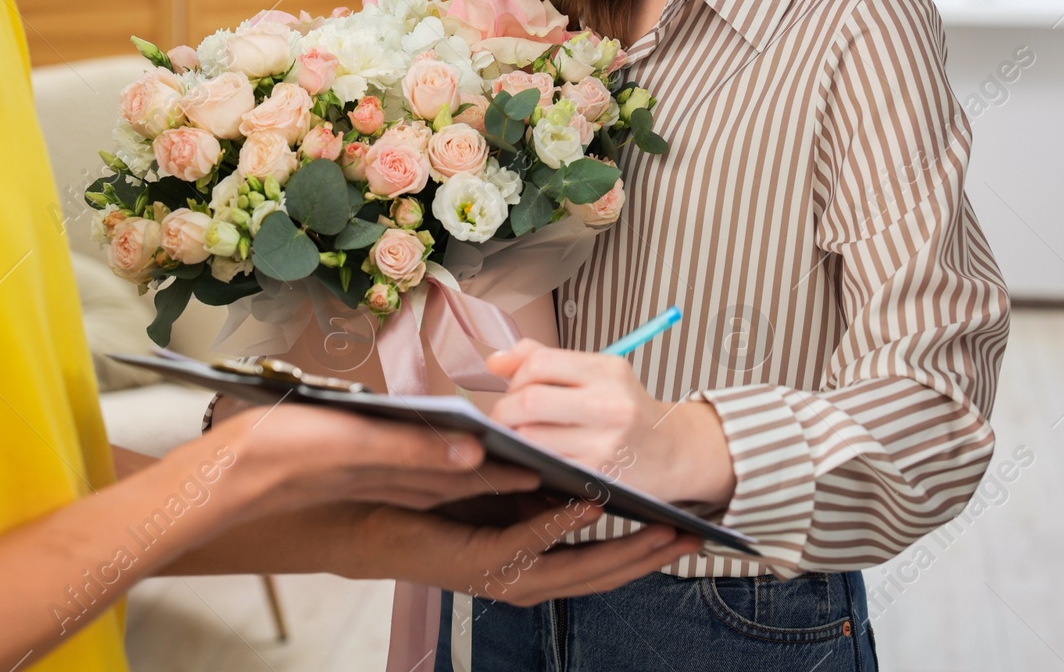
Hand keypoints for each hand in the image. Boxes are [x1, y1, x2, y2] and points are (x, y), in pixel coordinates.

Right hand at [204, 403, 539, 525]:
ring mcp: (375, 480)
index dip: (520, 473)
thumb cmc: (278, 454)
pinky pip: (417, 475)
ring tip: (529, 465)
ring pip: (446, 479)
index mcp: (399, 474)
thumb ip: (412, 447)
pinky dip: (448, 465)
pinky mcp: (356, 472)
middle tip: (564, 479)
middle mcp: (394, 483)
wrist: (219, 478)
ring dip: (486, 473)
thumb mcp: (350, 441)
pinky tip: (459, 454)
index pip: (476, 473)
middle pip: (468, 482)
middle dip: (514, 483)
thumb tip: (474, 449)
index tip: (563, 469)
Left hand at [362, 501, 704, 605]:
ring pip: (573, 567)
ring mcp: (503, 577)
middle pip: (602, 575)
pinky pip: (527, 542)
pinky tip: (590, 506)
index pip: (603, 567)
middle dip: (649, 556)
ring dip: (619, 549)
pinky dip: (560, 525)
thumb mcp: (506, 501)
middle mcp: (526, 583)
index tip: (686, 534)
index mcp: (535, 570)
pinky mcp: (478, 559)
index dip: (646, 553)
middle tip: (692, 537)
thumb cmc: (437, 508)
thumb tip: (589, 481)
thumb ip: (544, 499)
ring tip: (659, 528)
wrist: (371, 523)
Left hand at [487, 340, 736, 505]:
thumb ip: (545, 361)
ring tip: (520, 437)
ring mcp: (605, 444)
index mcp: (609, 370)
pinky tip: (537, 458)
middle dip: (503, 411)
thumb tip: (494, 360)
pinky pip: (545, 466)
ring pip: (531, 437)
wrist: (674, 452)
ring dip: (514, 438)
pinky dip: (531, 461)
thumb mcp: (598, 374)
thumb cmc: (628, 410)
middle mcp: (610, 404)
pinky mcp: (599, 477)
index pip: (539, 363)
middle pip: (529, 402)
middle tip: (504, 418)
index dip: (514, 376)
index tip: (513, 388)